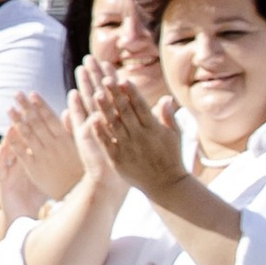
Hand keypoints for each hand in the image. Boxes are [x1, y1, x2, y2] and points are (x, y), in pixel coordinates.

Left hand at [1, 92, 79, 206]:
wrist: (76, 194)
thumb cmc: (81, 167)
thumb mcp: (82, 148)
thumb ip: (73, 129)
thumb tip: (67, 110)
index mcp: (66, 140)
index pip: (51, 119)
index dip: (41, 105)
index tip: (32, 93)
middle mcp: (53, 147)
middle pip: (37, 123)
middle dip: (26, 107)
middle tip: (16, 93)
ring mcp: (42, 157)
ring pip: (28, 136)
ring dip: (17, 121)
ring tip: (9, 108)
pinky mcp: (34, 169)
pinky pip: (22, 153)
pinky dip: (15, 141)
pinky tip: (7, 130)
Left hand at [73, 55, 187, 198]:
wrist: (165, 185)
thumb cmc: (170, 157)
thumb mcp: (174, 135)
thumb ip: (168, 116)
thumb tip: (165, 98)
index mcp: (154, 129)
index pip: (141, 107)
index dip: (132, 93)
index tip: (123, 79)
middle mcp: (140, 136)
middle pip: (125, 112)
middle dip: (115, 95)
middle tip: (105, 79)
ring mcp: (128, 148)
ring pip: (114, 125)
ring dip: (105, 109)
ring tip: (95, 94)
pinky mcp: (118, 159)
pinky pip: (108, 143)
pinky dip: (100, 131)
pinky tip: (91, 119)